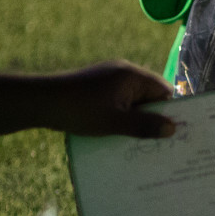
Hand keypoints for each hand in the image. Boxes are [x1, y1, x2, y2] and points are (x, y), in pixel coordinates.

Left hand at [40, 61, 174, 138]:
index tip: (175, 134)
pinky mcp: (96, 87)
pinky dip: (121, 116)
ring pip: (133, 101)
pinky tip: (118, 133)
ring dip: (135, 119)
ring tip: (139, 142)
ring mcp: (108, 79)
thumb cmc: (80, 111)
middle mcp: (123, 72)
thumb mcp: (115, 123)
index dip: (170, 112)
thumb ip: (145, 126)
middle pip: (149, 96)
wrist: (39, 101)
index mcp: (132, 75)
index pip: (164, 91)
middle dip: (153, 118)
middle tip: (159, 143)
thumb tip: (172, 129)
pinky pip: (118, 102)